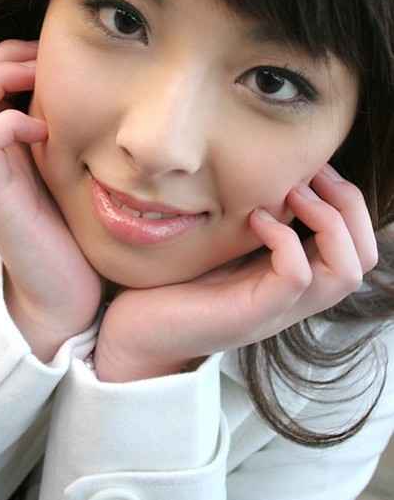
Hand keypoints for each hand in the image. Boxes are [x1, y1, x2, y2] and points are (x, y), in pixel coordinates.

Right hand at [0, 39, 102, 344]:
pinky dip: (7, 121)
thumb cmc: (78, 235)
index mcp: (8, 146)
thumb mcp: (75, 173)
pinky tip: (43, 132)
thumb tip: (106, 98)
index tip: (54, 55)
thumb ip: (72, 138)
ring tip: (39, 84)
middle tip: (45, 58)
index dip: (13, 54)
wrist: (66, 296)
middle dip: (4, 56)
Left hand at [93, 166, 377, 380]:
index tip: (314, 168)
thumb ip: (251, 221)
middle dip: (349, 205)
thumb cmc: (174, 282)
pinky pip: (295, 277)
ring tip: (292, 193)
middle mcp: (293, 297)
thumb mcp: (223, 244)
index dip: (348, 202)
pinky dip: (283, 238)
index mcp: (291, 280)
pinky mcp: (251, 315)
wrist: (136, 332)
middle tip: (313, 175)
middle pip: (363, 258)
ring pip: (345, 272)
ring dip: (327, 220)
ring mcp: (276, 309)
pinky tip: (255, 218)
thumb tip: (266, 173)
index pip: (357, 247)